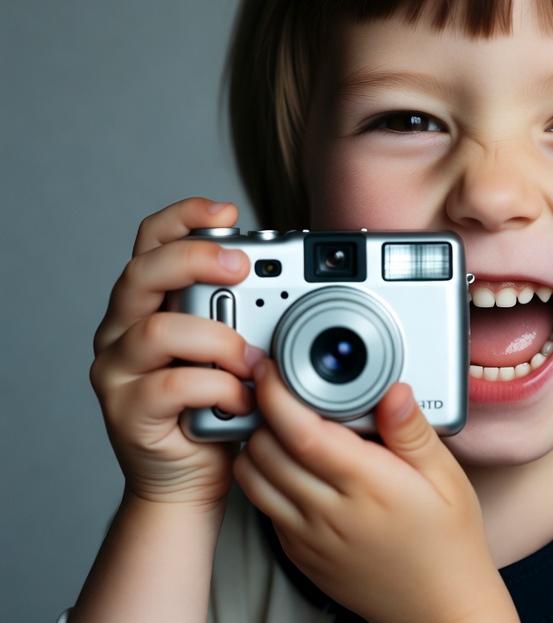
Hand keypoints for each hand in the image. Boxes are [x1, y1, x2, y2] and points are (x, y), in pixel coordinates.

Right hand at [90, 198, 264, 508]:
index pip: (151, 239)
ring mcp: (118, 370)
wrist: (190, 477)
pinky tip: (244, 396)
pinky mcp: (127, 411)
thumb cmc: (219, 403)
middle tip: (241, 266)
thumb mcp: (235, 343)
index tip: (227, 208)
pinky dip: (217, 386)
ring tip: (252, 357)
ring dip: (216, 337)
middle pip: (142, 271)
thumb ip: (247, 308)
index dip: (184, 216)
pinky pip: (171, 386)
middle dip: (195, 259)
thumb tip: (299, 273)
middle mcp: (123, 327)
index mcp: (150, 299)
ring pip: (156, 329)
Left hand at [234, 363, 518, 622]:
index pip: (303, 433)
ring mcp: (309, 538)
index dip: (278, 396)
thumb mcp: (447, 477)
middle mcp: (330, 512)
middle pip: (266, 451)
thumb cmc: (448, 541)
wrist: (439, 609)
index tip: (273, 368)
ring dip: (257, 443)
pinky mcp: (300, 555)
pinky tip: (290, 462)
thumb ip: (413, 430)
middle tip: (277, 386)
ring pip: (254, 479)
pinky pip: (264, 508)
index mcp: (368, 485)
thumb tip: (394, 389)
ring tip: (279, 421)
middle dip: (263, 410)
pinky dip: (264, 476)